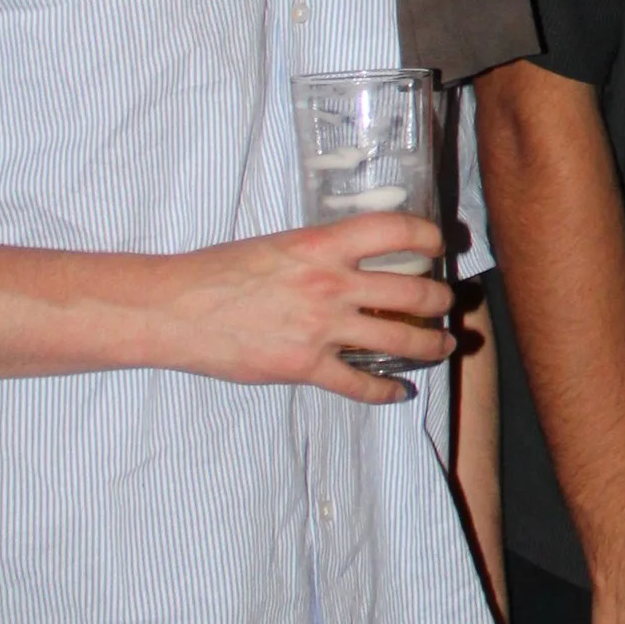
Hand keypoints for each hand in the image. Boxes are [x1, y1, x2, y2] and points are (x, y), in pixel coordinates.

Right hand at [151, 216, 456, 402]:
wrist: (176, 309)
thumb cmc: (218, 272)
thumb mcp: (278, 245)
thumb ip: (319, 251)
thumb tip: (351, 257)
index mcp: (322, 246)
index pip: (394, 230)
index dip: (427, 235)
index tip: (439, 243)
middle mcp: (331, 285)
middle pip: (412, 292)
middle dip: (440, 300)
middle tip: (448, 303)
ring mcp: (321, 329)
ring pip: (399, 339)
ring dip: (429, 344)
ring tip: (442, 345)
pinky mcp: (305, 366)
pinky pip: (360, 382)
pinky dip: (386, 391)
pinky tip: (398, 392)